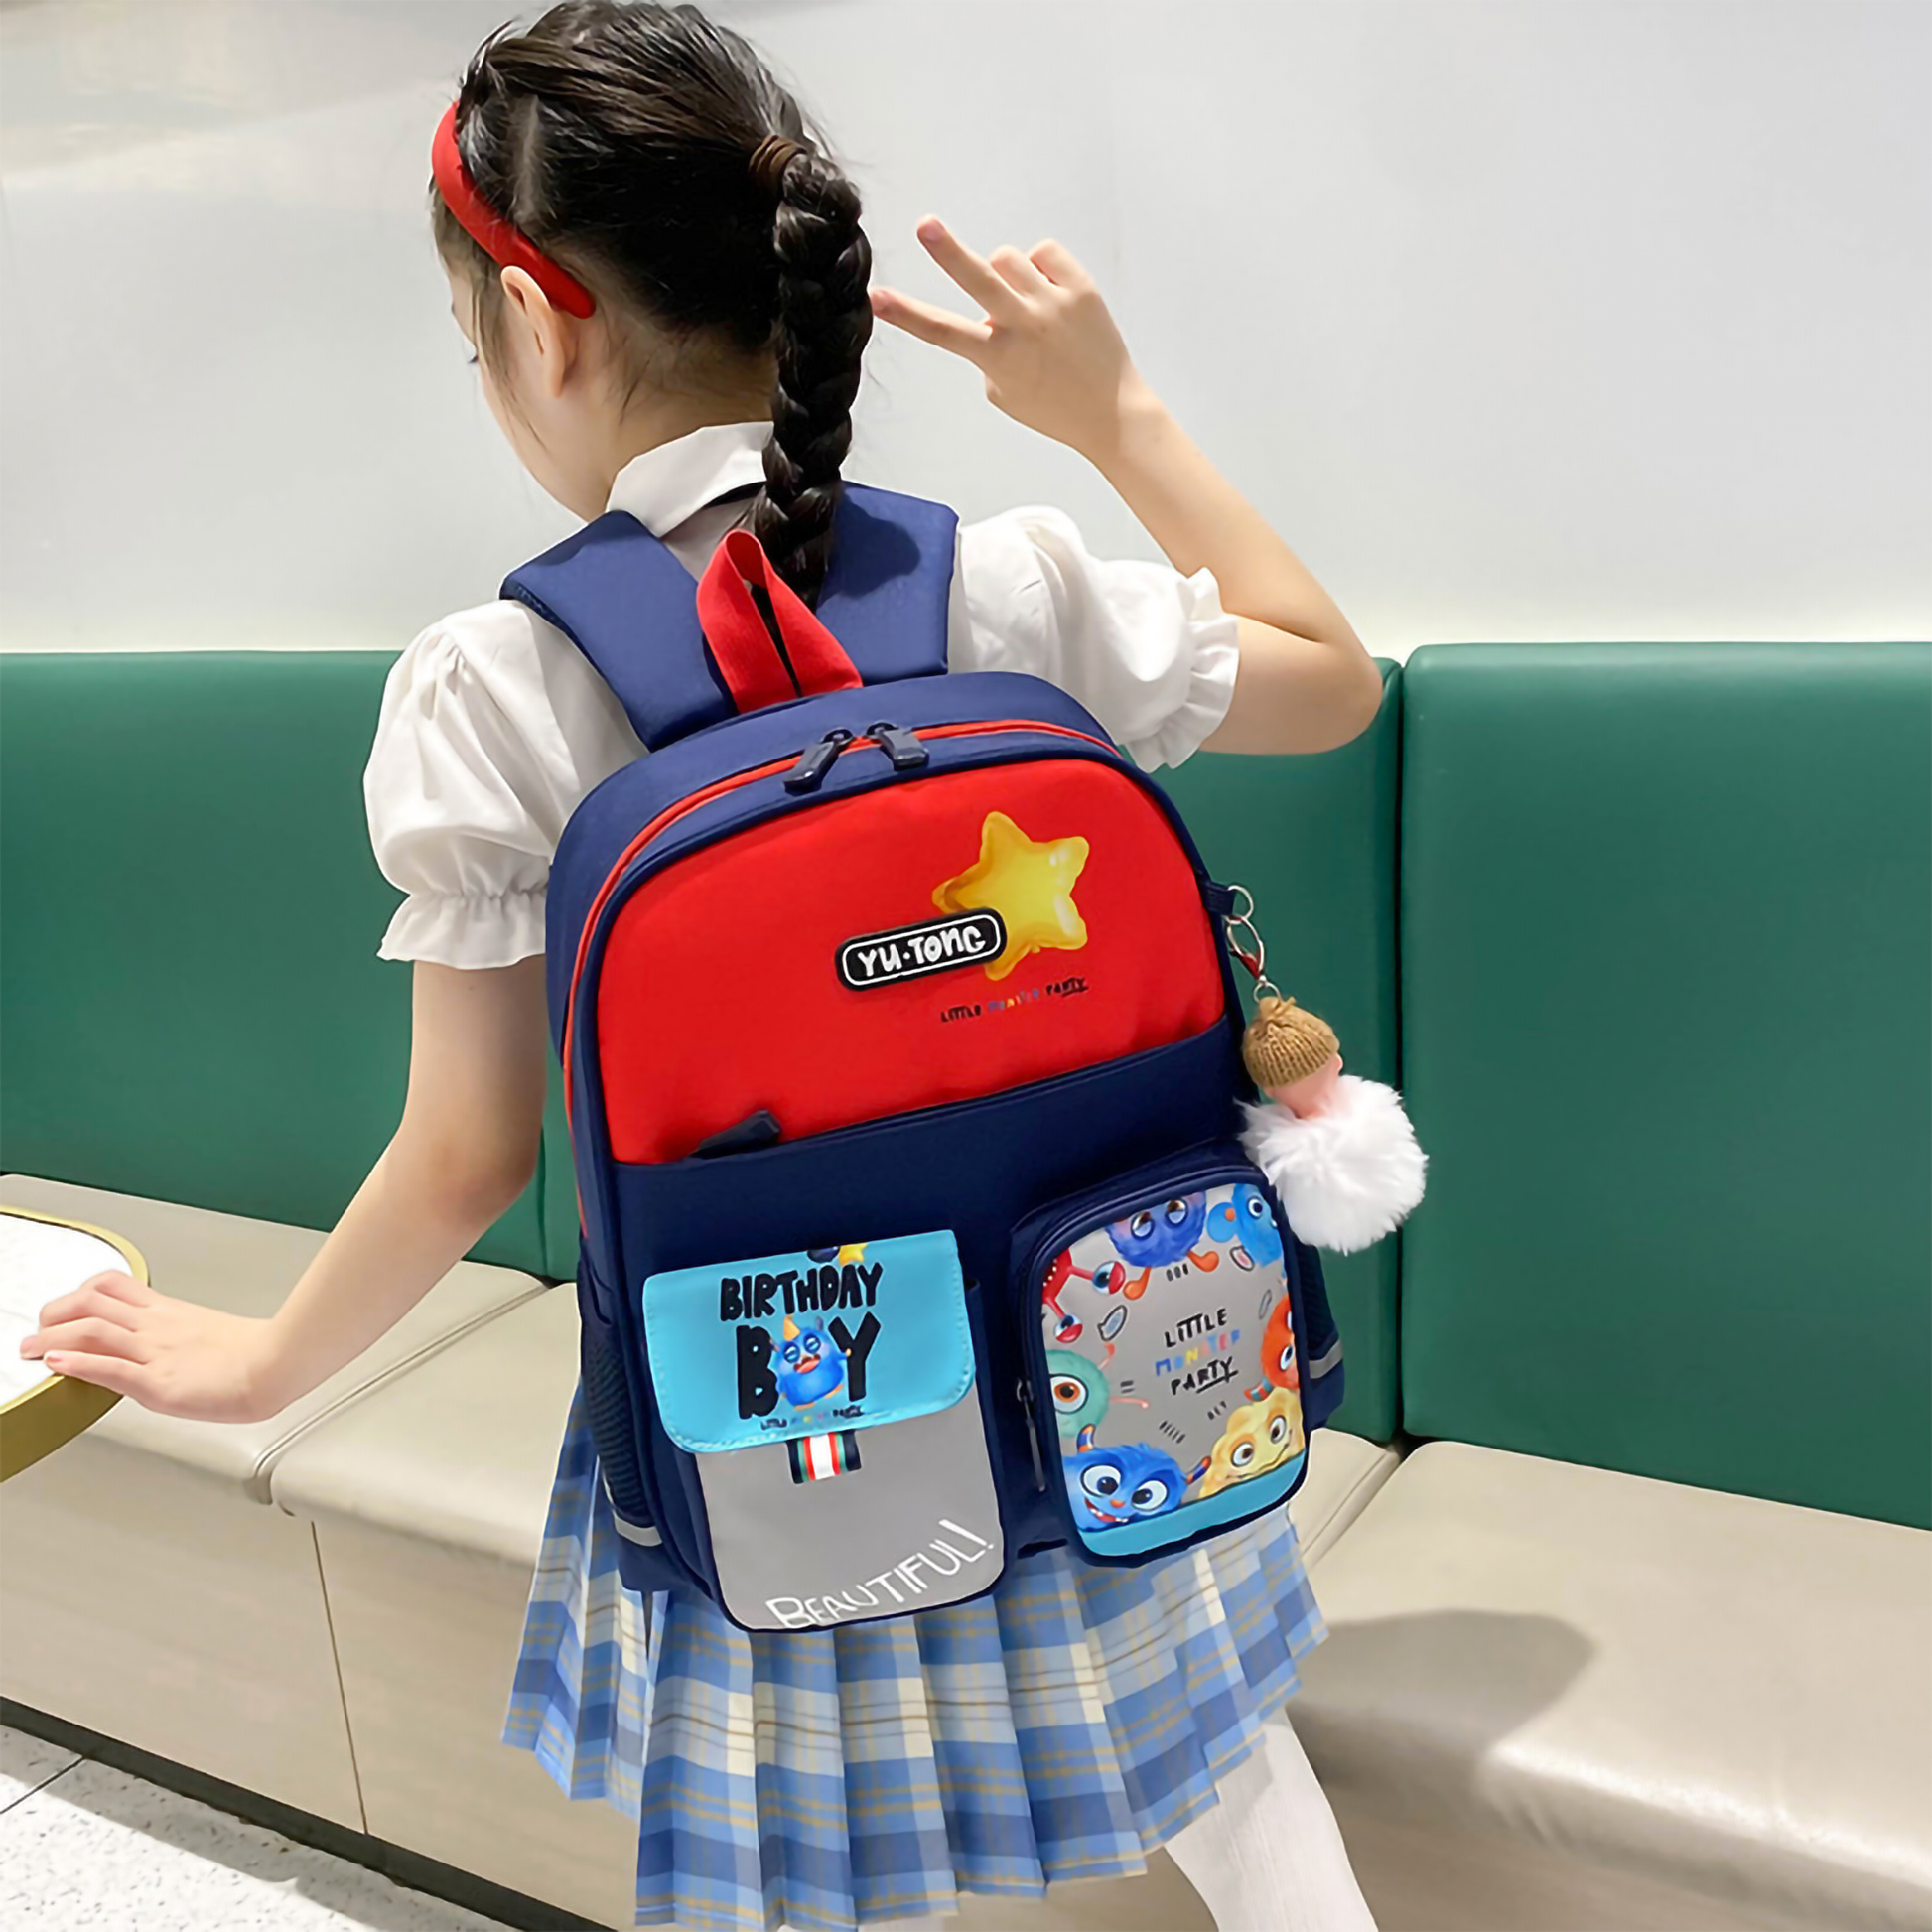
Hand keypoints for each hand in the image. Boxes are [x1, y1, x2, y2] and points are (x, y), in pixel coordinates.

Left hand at [22, 1271, 287, 1422]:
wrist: (277, 1365)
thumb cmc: (259, 1355)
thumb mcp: (213, 1334)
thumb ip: (186, 1334)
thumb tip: (175, 1344)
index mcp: (171, 1313)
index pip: (115, 1286)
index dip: (79, 1291)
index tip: (65, 1306)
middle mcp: (157, 1327)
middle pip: (92, 1301)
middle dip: (55, 1311)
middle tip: (39, 1326)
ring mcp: (156, 1353)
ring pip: (92, 1329)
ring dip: (52, 1336)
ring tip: (29, 1347)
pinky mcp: (158, 1383)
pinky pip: (109, 1368)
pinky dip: (76, 1362)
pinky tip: (55, 1363)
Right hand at [871, 218, 1151, 463]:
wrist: (1112, 413)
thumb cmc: (1053, 406)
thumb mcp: (1003, 393)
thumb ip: (986, 350)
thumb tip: (989, 309)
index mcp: (999, 358)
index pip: (941, 331)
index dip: (905, 314)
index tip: (876, 298)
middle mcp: (1026, 328)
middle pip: (978, 280)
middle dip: (948, 252)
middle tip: (926, 227)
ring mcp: (1055, 305)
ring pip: (1008, 257)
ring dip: (1004, 273)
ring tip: (1023, 301)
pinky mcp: (1082, 289)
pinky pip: (1044, 253)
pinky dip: (1038, 267)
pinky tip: (1047, 292)